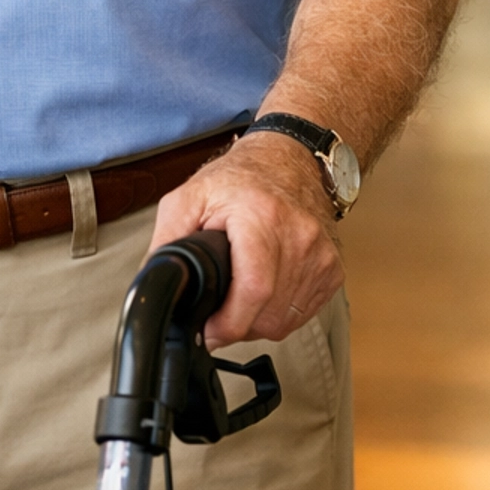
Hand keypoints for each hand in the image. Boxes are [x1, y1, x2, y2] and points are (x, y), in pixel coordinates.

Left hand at [149, 134, 342, 346]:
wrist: (291, 160)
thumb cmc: (239, 179)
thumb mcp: (187, 199)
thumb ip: (166, 243)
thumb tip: (156, 285)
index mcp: (262, 217)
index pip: (254, 289)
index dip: (227, 322)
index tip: (208, 329)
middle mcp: (300, 236)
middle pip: (268, 315)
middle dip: (236, 325)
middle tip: (217, 311)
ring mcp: (322, 255)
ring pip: (285, 322)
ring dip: (256, 322)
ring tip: (238, 296)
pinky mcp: (333, 269)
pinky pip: (303, 314)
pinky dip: (279, 314)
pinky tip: (264, 292)